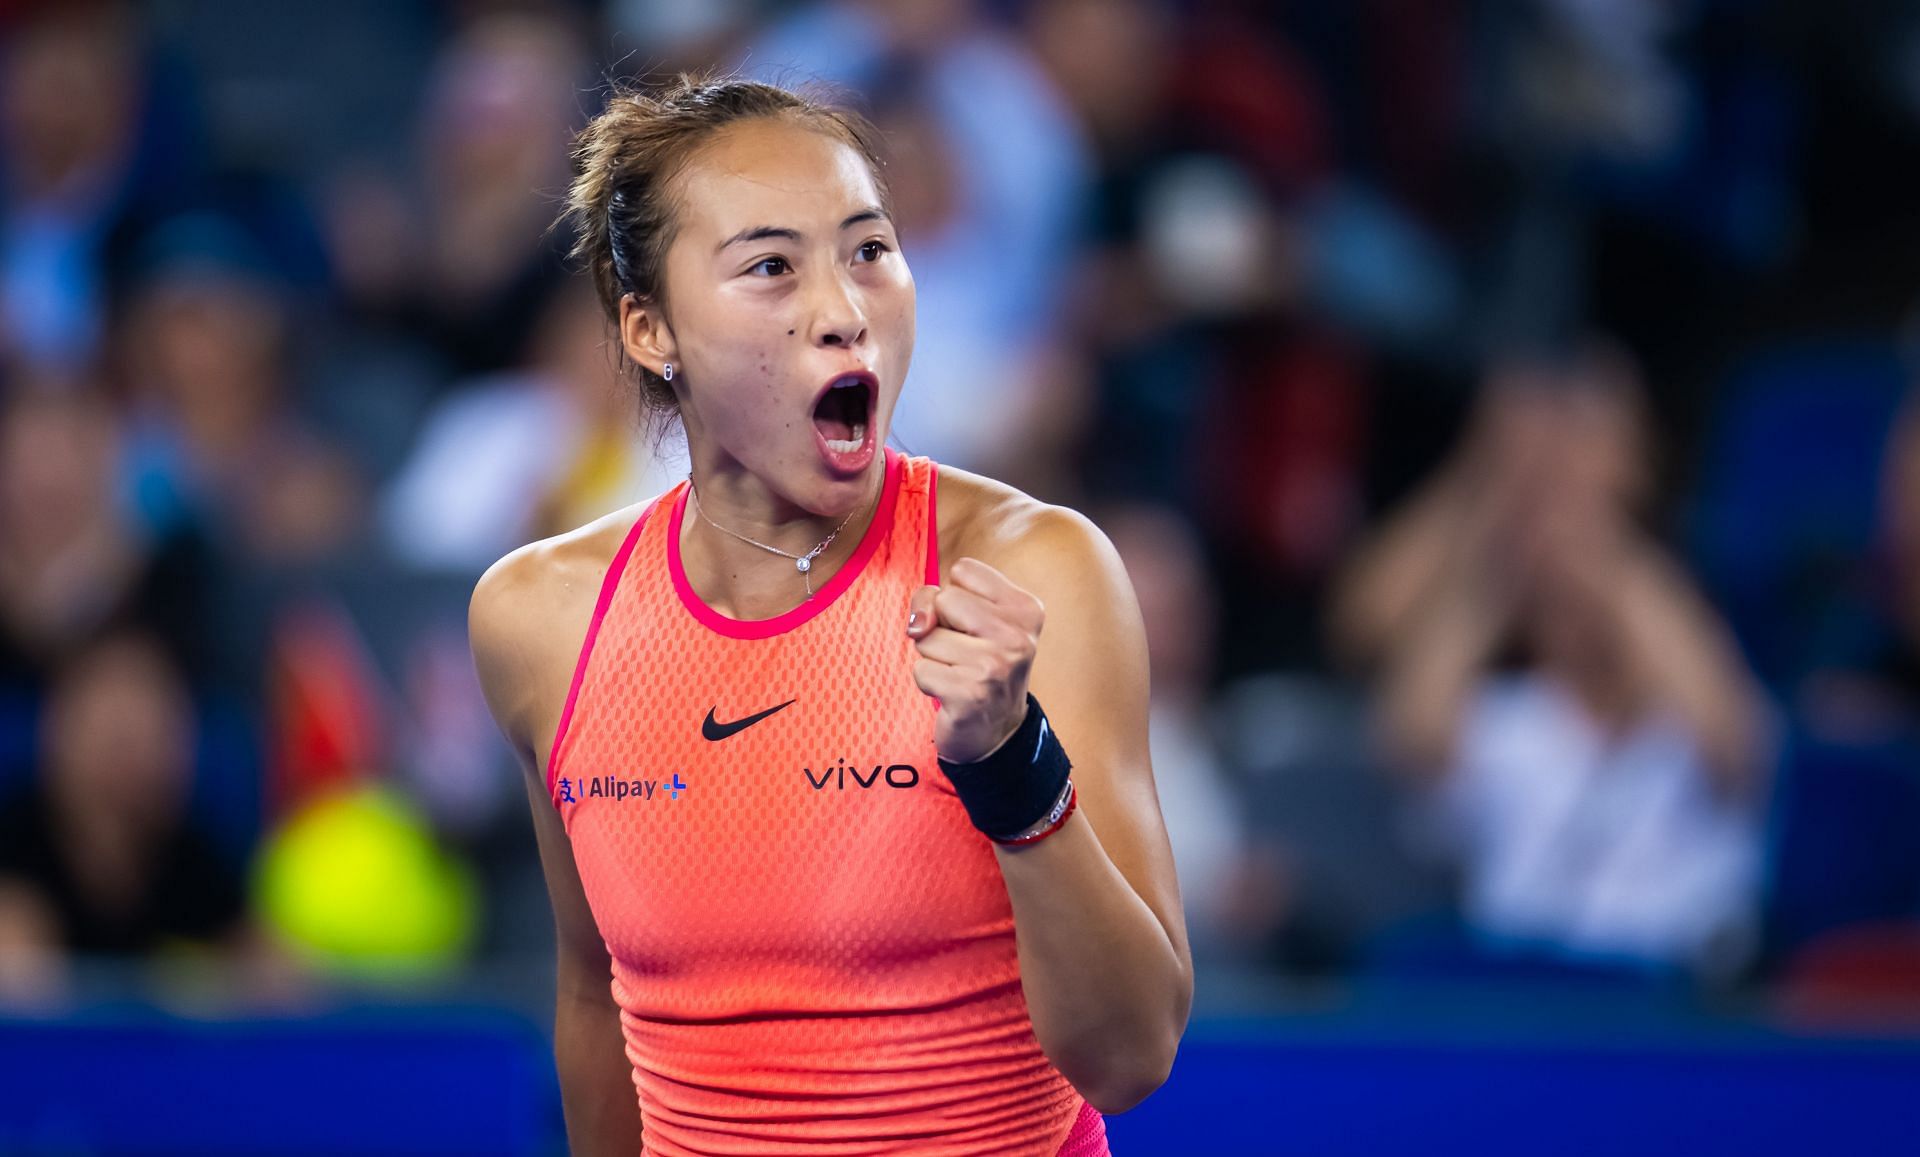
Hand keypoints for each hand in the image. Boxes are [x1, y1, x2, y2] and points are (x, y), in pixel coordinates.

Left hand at [907, 557, 1045, 763]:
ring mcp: (995, 666)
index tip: (975, 625)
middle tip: (965, 652)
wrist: (996, 732)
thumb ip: (936, 599)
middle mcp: (1017, 636)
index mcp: (1026, 608)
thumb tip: (918, 625)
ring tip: (959, 672)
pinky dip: (928, 683)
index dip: (956, 598)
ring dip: (933, 657)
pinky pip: (920, 670)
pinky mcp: (970, 694)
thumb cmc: (979, 664)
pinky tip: (952, 693)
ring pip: (927, 636)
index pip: (963, 570)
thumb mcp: (969, 620)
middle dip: (942, 626)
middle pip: (944, 599)